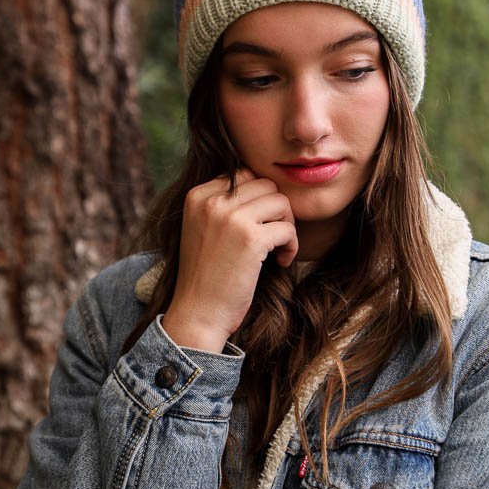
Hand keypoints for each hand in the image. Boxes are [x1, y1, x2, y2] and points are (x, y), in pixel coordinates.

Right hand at [162, 168, 297, 351]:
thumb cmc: (206, 275)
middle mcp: (211, 201)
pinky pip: (288, 228)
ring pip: (281, 202)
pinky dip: (291, 246)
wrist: (198, 313)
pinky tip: (281, 262)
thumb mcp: (203, 228)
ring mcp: (231, 218)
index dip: (258, 199)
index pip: (243, 174)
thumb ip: (224, 204)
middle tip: (274, 237)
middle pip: (266, 185)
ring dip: (286, 225)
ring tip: (277, 249)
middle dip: (276, 210)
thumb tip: (264, 185)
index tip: (258, 225)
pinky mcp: (251, 239)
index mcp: (197, 195)